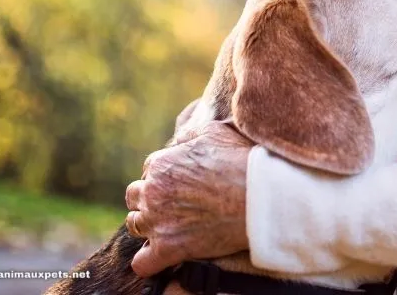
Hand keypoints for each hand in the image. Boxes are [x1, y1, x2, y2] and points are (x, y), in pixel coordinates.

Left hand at [125, 120, 253, 276]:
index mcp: (162, 164)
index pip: (150, 170)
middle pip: (135, 196)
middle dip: (150, 198)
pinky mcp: (169, 249)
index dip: (165, 176)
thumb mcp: (215, 132)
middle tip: (174, 204)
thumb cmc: (242, 161)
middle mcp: (153, 192)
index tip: (181, 184)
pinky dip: (149, 262)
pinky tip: (162, 257)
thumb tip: (181, 140)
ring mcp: (158, 221)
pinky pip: (142, 263)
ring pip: (135, 225)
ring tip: (170, 227)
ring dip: (148, 225)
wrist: (261, 196)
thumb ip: (190, 135)